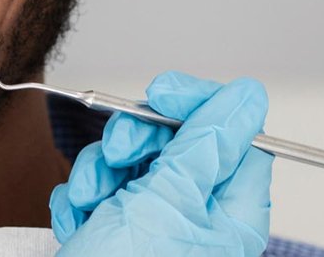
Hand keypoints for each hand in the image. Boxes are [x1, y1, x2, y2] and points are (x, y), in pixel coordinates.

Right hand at [51, 73, 272, 256]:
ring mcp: (155, 227)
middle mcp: (198, 220)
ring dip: (100, 171)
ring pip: (133, 163)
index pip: (236, 136)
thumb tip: (246, 98)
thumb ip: (205, 145)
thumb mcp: (166, 203)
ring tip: (88, 201)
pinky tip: (76, 223)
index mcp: (231, 216)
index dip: (198, 105)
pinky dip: (82, 200)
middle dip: (137, 140)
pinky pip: (102, 191)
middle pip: (179, 143)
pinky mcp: (117, 233)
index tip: (160, 91)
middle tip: (120, 152)